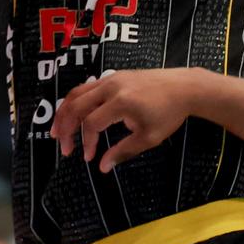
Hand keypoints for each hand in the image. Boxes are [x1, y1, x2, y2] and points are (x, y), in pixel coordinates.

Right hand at [51, 68, 199, 172]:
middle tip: (63, 146)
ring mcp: (112, 78)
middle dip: (66, 127)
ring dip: (65, 111)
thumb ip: (123, 151)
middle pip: (77, 105)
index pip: (92, 123)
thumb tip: (102, 167)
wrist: (185, 87)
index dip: (87, 142)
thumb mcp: (148, 138)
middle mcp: (112, 87)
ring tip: (58, 129)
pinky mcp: (114, 76)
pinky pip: (87, 87)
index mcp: (121, 102)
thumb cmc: (169, 114)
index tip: (89, 156)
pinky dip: (76, 101)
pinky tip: (74, 113)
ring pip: (78, 92)